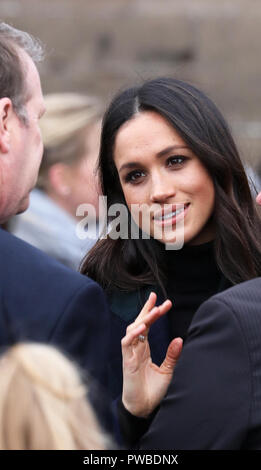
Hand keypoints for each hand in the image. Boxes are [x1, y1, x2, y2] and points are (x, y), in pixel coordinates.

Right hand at [121, 292, 182, 417]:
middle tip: (157, 297)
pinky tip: (141, 327)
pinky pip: (126, 343)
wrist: (144, 409)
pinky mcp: (127, 362)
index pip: (147, 325)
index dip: (154, 313)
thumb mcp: (168, 370)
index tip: (165, 303)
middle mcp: (136, 348)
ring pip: (132, 329)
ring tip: (155, 310)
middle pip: (139, 322)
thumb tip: (180, 338)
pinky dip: (132, 334)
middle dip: (147, 309)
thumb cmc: (154, 392)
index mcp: (144, 348)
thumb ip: (172, 354)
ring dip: (143, 318)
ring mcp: (130, 354)